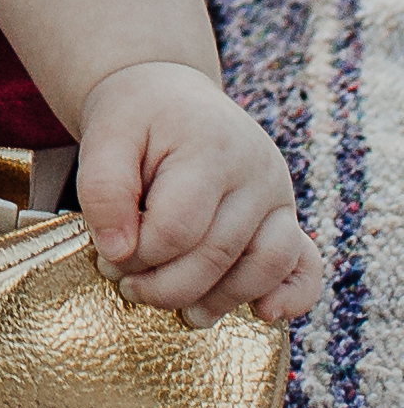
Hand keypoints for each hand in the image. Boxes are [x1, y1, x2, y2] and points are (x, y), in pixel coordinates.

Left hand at [75, 62, 321, 323]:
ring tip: (181, 311)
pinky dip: (293, 295)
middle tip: (129, 287)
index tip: (107, 258)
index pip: (177, 229)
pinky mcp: (287, 215)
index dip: (138, 256)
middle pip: (218, 253)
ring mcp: (277, 193)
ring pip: (265, 265)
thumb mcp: (104, 137)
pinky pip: (305, 264)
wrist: (169, 94)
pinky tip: (263, 314)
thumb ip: (102, 189)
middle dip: (167, 286)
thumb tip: (117, 252)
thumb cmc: (136, 119)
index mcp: (209, 146)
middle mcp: (255, 169)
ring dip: (220, 300)